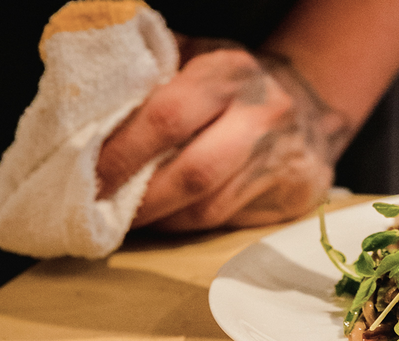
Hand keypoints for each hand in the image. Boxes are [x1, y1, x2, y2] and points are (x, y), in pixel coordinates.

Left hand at [96, 39, 353, 230]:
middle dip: (138, 199)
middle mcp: (262, 114)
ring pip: (207, 209)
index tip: (88, 174)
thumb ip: (151, 76)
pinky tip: (164, 219)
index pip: (168, 117)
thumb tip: (87, 113)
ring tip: (123, 219)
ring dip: (158, 220)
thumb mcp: (196, 57)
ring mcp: (282, 158)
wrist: (311, 105)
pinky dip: (185, 226)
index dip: (123, 153)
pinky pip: (226, 222)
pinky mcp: (294, 194)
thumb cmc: (234, 83)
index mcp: (230, 72)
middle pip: (192, 173)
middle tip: (97, 209)